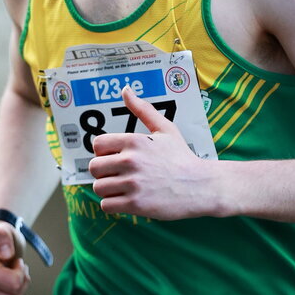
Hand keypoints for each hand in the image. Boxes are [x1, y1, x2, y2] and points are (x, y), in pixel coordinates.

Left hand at [88, 86, 214, 219]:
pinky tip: (127, 200)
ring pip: (99, 187)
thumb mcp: (165, 129)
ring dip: (108, 190)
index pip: (97, 145)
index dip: (104, 153)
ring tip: (124, 189)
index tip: (116, 158)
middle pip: (94, 168)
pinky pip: (106, 205)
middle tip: (120, 176)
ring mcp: (133, 184)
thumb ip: (143, 110)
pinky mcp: (135, 204)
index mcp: (134, 141)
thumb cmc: (182, 158)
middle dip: (104, 173)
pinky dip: (113, 205)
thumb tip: (126, 89)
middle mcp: (130, 161)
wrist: (201, 186)